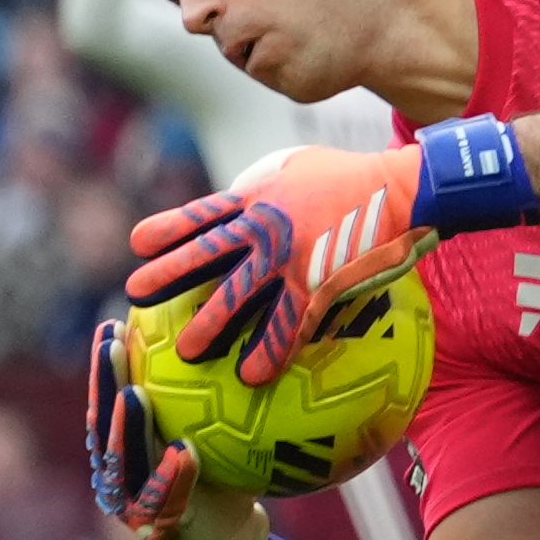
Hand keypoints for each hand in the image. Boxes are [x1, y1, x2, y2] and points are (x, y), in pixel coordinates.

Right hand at [85, 316, 262, 539]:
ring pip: (124, 461)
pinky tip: (181, 450)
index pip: (109, 402)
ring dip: (127, 426)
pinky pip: (165, 497)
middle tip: (111, 342)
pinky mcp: (161, 529)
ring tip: (133, 393)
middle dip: (103, 382)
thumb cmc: (226, 482)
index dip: (104, 366)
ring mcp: (135, 504)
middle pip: (104, 424)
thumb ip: (206, 400)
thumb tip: (231, 337)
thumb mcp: (215, 435)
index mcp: (126, 451)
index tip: (113, 324)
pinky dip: (171, 473)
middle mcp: (120, 476)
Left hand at [125, 140, 429, 384]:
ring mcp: (286, 257)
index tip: (138, 245)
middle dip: (167, 276)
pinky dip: (269, 350)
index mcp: (256, 197)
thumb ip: (271, 184)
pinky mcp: (316, 282)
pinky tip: (253, 374)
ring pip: (235, 296)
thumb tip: (255, 196)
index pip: (199, 214)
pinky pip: (286, 323)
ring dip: (208, 325)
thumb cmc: (356, 174)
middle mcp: (261, 227)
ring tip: (187, 351)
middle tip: (137, 295)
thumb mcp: (300, 165)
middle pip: (203, 255)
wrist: (401, 188)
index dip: (166, 231)